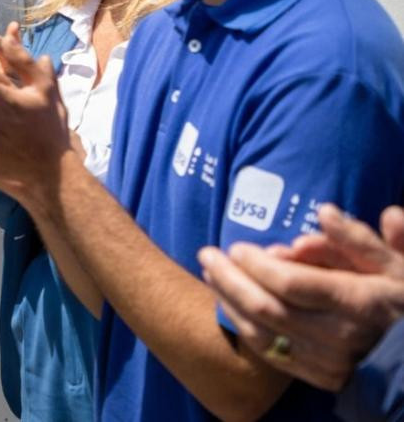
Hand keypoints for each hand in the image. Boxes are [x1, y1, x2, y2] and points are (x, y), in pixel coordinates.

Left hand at [198, 204, 403, 390]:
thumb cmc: (401, 296)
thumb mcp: (392, 261)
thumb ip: (357, 239)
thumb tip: (324, 213)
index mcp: (357, 302)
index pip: (290, 283)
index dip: (256, 264)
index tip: (236, 247)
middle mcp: (339, 336)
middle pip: (266, 308)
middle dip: (229, 279)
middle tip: (206, 254)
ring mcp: (328, 361)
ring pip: (262, 333)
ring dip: (229, 301)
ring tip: (210, 274)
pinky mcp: (320, 376)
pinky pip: (270, 353)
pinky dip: (244, 327)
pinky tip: (229, 304)